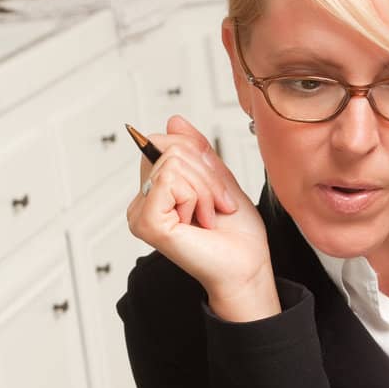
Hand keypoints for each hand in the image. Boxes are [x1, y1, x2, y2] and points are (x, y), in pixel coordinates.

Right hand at [126, 115, 280, 322]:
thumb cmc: (237, 236)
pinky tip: (199, 222)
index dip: (197, 156)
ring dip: (205, 188)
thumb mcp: (218, 178)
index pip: (162, 143)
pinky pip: (170, 179)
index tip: (215, 190)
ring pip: (173, 162)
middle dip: (206, 174)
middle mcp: (143, 204)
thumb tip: (174, 121)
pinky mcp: (147, 222)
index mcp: (156, 193)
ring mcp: (141, 214)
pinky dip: (196, 196)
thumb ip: (195, 150)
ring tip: (208, 216)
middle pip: (169, 149)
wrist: (247, 266)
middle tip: (217, 206)